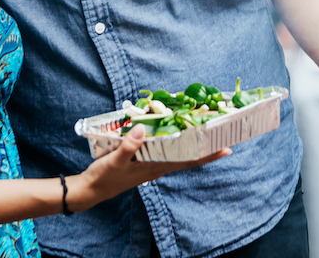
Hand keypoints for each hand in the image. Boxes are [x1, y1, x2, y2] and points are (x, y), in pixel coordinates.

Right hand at [66, 128, 229, 211]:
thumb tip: (143, 129)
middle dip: (205, 146)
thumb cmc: (104, 177)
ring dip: (191, 142)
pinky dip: (172, 140)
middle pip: (188, 156)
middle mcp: (158, 165)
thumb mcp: (114, 160)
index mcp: (156, 166)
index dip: (207, 155)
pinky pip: (164, 149)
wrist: (92, 189)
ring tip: (204, 129)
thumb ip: (128, 146)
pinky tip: (173, 132)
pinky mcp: (143, 160)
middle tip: (222, 132)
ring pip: (178, 152)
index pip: (188, 160)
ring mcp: (151, 163)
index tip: (226, 148)